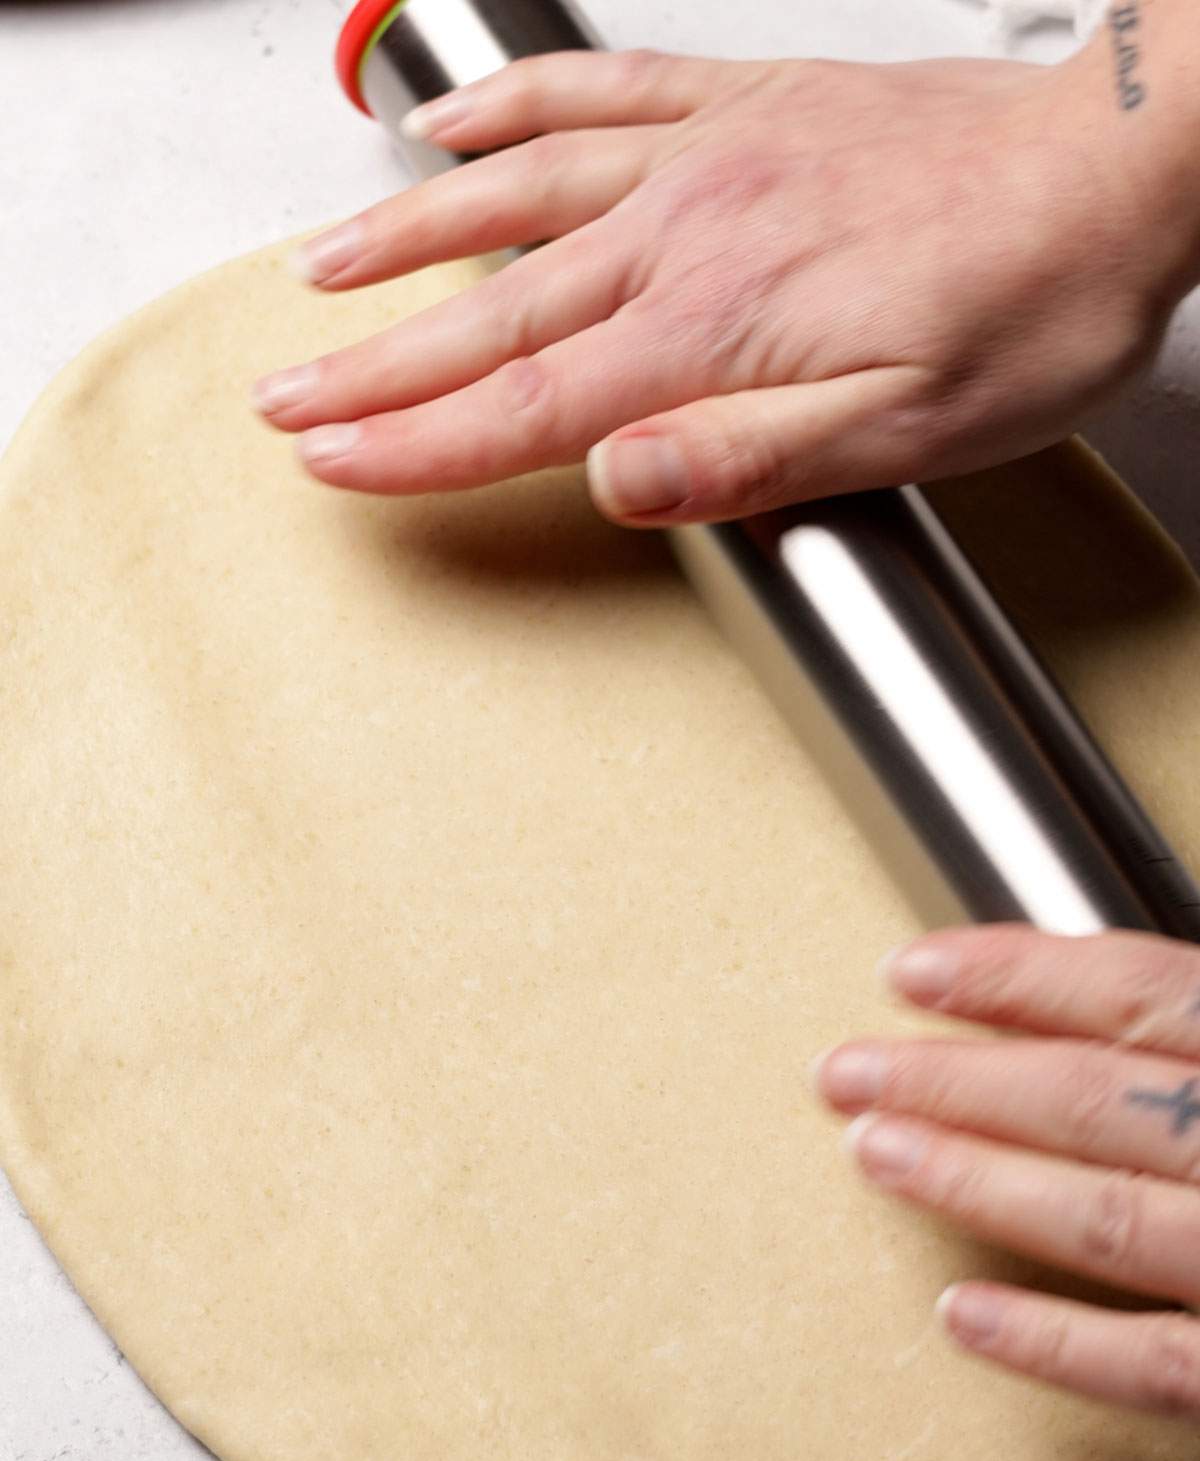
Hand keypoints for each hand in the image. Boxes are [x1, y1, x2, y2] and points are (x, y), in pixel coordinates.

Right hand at [253, 47, 1185, 522]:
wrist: (1112, 168)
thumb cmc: (1028, 304)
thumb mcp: (905, 432)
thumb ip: (746, 459)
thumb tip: (616, 482)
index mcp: (711, 330)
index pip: (525, 408)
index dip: (415, 443)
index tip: (332, 461)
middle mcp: (685, 235)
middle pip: (492, 316)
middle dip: (372, 365)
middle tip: (284, 394)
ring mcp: (704, 160)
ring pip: (516, 197)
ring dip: (407, 241)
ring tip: (322, 271)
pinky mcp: (738, 109)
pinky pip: (598, 94)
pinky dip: (513, 115)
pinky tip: (459, 132)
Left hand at [813, 924, 1199, 1416]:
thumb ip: (1188, 1034)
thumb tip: (1080, 1003)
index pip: (1132, 993)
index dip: (1012, 975)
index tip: (913, 972)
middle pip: (1088, 1098)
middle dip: (951, 1080)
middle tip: (848, 1070)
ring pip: (1103, 1219)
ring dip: (973, 1179)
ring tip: (871, 1152)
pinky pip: (1154, 1364)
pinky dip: (1052, 1342)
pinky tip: (959, 1315)